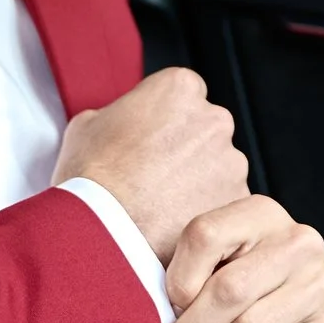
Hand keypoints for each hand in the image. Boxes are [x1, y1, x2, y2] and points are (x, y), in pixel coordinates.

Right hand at [53, 67, 249, 260]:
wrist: (103, 234)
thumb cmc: (90, 179)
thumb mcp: (86, 126)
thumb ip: (116, 115)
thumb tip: (121, 123)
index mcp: (180, 89)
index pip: (183, 95)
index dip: (164, 121)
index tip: (150, 141)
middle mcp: (214, 120)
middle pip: (205, 131)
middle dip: (185, 151)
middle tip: (152, 176)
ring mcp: (231, 162)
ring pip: (218, 169)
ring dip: (197, 183)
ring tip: (159, 205)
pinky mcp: (237, 202)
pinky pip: (223, 204)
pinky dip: (205, 213)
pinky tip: (173, 224)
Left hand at [164, 195, 323, 322]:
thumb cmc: (246, 289)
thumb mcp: (218, 263)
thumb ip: (188, 271)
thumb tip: (157, 308)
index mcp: (262, 214)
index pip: (205, 235)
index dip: (179, 278)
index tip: (175, 302)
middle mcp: (299, 244)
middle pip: (227, 290)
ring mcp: (322, 287)